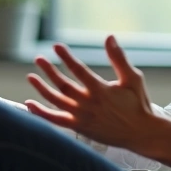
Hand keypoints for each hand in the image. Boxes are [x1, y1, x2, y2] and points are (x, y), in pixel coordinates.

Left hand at [24, 35, 155, 147]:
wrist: (141, 133)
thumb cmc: (138, 104)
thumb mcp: (132, 78)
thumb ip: (119, 58)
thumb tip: (109, 37)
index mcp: (101, 90)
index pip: (78, 70)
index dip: (66, 57)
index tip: (56, 46)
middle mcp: (88, 103)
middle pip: (63, 85)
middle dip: (49, 70)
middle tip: (38, 58)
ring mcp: (82, 117)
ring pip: (56, 101)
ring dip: (42, 89)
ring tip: (31, 77)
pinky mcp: (79, 128)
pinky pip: (55, 121)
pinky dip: (41, 113)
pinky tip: (29, 104)